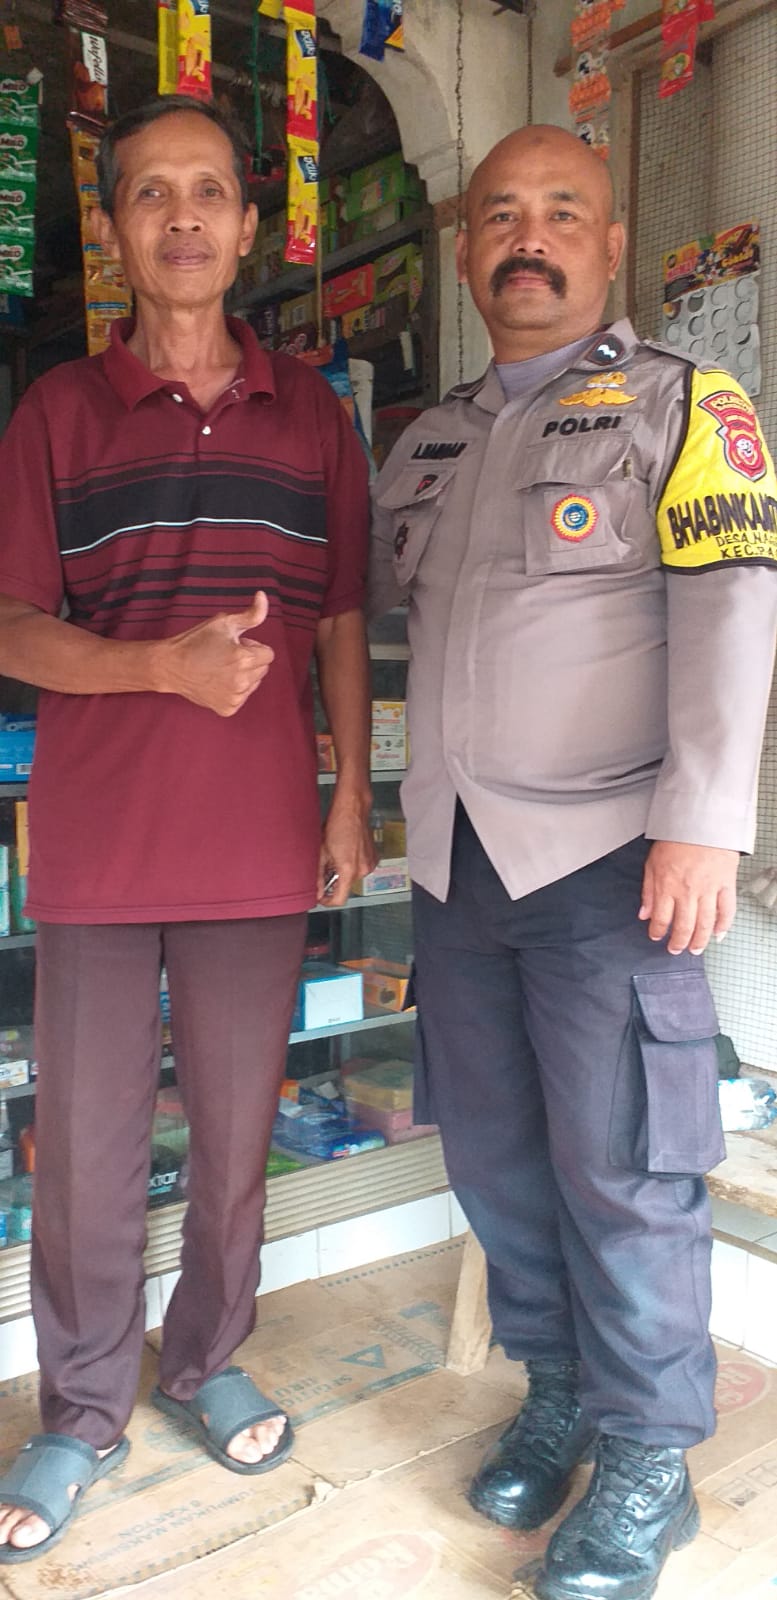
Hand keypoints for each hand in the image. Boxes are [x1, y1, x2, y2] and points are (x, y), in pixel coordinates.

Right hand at [153, 591, 273, 715]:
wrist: (171, 666)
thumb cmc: (197, 641)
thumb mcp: (224, 622)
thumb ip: (251, 614)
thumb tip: (263, 596)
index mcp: (244, 659)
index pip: (268, 654)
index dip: (251, 647)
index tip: (234, 646)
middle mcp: (242, 681)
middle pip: (263, 669)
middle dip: (250, 661)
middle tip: (225, 656)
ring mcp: (235, 697)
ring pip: (254, 683)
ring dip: (243, 675)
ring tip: (220, 668)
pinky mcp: (228, 708)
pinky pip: (242, 696)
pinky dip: (234, 690)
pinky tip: (217, 682)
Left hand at [317, 790, 376, 905]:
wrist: (353, 809)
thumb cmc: (336, 825)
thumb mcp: (321, 853)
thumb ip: (319, 876)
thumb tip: (317, 891)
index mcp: (348, 870)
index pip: (339, 899)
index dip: (327, 901)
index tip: (321, 897)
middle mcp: (363, 870)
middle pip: (346, 887)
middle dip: (334, 881)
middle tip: (325, 867)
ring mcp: (370, 864)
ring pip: (353, 877)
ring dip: (344, 872)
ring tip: (336, 855)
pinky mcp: (374, 858)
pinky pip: (361, 868)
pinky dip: (352, 865)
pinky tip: (346, 851)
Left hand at [639, 840, 738, 954]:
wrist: (700, 822)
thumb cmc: (675, 839)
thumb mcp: (652, 863)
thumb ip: (648, 891)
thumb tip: (644, 914)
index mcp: (667, 886)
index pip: (661, 919)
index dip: (657, 932)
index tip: (656, 937)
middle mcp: (687, 892)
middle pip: (684, 927)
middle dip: (678, 943)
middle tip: (676, 949)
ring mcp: (708, 890)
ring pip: (705, 924)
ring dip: (700, 941)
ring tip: (695, 949)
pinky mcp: (725, 885)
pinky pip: (726, 911)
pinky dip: (723, 925)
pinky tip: (718, 934)